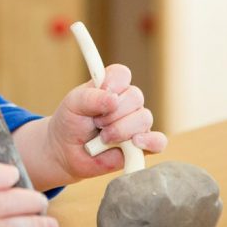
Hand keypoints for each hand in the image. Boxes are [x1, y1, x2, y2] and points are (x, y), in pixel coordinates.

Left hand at [46, 64, 166, 180]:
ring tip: (103, 138)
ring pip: (144, 119)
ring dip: (120, 130)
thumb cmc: (71, 123)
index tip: (102, 91)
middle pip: (135, 96)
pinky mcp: (143, 146)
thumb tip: (113, 99)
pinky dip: (150, 142)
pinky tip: (135, 143)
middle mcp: (128, 103)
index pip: (122, 74)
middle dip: (112, 113)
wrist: (67, 152)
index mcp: (111, 87)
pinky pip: (158, 142)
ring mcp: (137, 124)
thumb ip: (90, 97)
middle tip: (96, 122)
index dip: (114, 83)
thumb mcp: (72, 104)